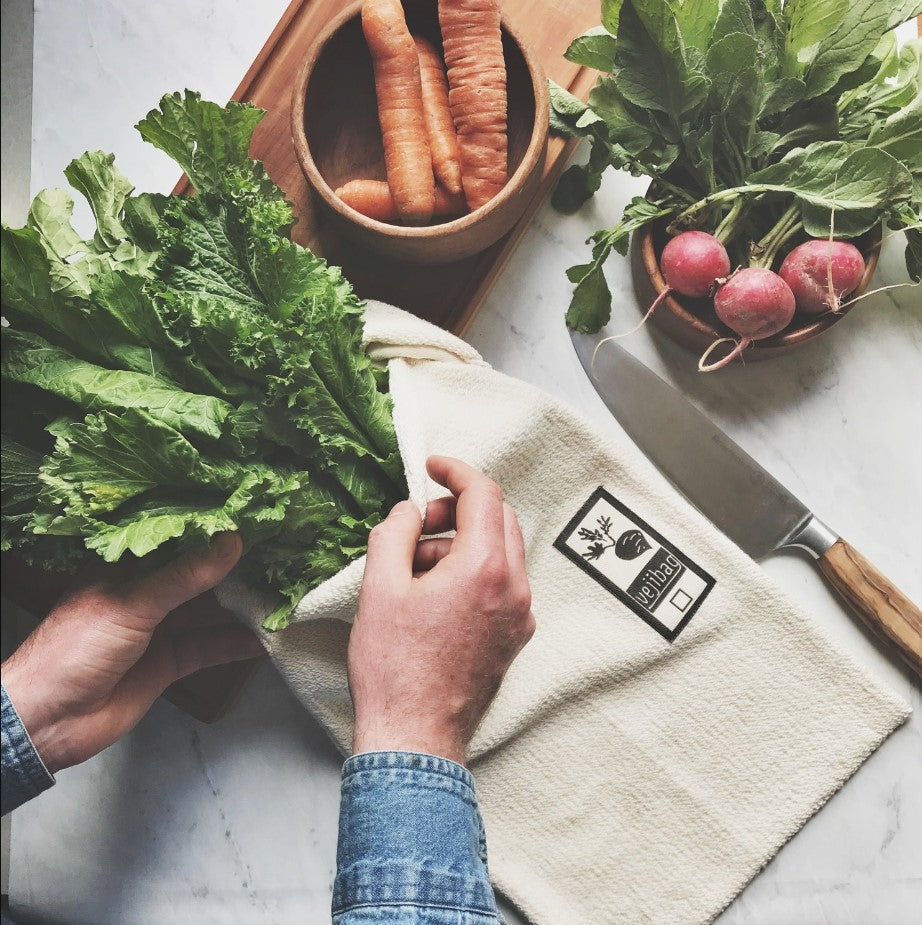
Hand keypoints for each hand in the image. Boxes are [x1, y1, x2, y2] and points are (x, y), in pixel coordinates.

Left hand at [2, 533, 261, 772]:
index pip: (175, 541)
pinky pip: (207, 648)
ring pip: (207, 613)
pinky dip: (233, 645)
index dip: (211, 531)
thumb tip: (230, 543)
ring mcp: (156, 630)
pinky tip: (262, 640)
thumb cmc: (73, 650)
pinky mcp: (166, 663)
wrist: (47, 721)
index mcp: (125, 568)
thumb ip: (184, 576)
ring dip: (239, 608)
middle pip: (197, 578)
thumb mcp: (131, 603)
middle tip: (277, 557)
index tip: (252, 520)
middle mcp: (144, 595)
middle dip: (234, 571)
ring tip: (280, 595)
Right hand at [348, 456, 534, 764]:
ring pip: (499, 552)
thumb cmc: (395, 670)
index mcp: (485, 568)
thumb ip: (395, 533)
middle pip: (498, 519)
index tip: (432, 466)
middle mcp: (514, 589)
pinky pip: (499, 584)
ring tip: (413, 570)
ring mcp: (520, 616)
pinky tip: (432, 596)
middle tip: (416, 524)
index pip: (484, 493)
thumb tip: (410, 511)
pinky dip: (471, 572)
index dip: (455, 470)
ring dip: (460, 544)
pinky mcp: (514, 637)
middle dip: (456, 510)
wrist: (415, 739)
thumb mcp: (379, 588)